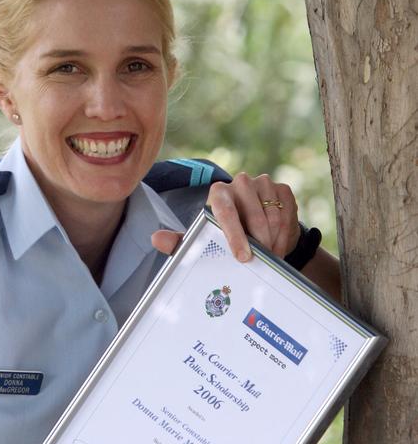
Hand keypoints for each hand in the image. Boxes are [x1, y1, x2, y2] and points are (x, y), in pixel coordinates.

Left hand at [151, 173, 300, 262]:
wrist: (258, 235)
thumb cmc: (225, 237)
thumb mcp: (203, 241)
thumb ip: (180, 242)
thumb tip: (156, 239)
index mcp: (218, 192)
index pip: (225, 209)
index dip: (234, 234)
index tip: (243, 257)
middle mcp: (240, 182)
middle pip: (253, 215)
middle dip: (258, 242)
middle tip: (260, 261)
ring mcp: (263, 183)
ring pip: (273, 217)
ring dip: (272, 241)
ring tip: (268, 254)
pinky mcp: (283, 190)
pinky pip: (287, 214)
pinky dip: (284, 234)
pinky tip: (277, 243)